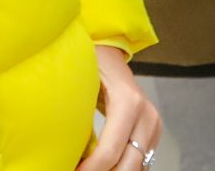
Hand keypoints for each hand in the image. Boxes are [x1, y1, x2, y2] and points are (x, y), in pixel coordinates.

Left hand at [77, 45, 162, 169]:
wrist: (110, 54)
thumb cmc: (92, 64)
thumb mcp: (82, 84)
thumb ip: (76, 114)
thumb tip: (61, 147)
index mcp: (128, 103)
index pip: (110, 152)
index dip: (90, 169)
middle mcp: (146, 116)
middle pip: (128, 166)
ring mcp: (153, 125)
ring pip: (137, 167)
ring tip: (90, 168)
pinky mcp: (153, 132)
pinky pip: (141, 161)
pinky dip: (122, 167)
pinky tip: (105, 166)